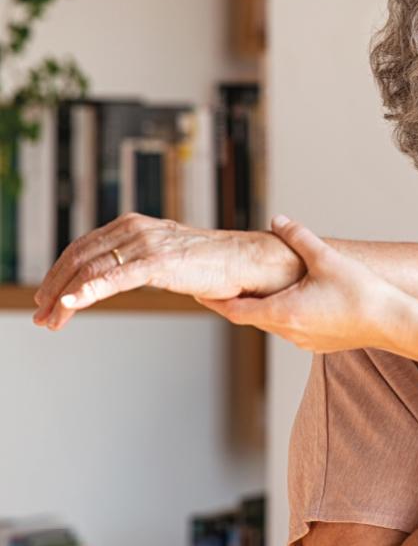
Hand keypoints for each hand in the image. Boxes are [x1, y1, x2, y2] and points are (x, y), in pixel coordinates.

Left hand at [34, 213, 303, 329]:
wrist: (249, 262)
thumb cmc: (214, 265)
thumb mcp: (166, 259)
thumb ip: (140, 262)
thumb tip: (117, 280)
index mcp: (134, 225)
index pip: (82, 248)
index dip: (59, 274)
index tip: (47, 299)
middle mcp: (135, 228)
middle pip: (79, 258)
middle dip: (54, 289)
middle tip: (41, 316)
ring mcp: (147, 243)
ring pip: (90, 270)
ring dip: (65, 298)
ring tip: (52, 321)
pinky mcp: (159, 261)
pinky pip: (115, 278)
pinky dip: (88, 291)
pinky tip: (71, 304)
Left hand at [198, 216, 401, 353]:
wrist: (393, 323)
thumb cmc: (361, 293)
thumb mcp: (326, 258)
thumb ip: (298, 237)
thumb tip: (278, 220)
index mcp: (282, 311)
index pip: (234, 310)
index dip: (214, 301)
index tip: (199, 293)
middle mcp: (288, 331)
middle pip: (252, 317)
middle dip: (238, 301)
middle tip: (225, 286)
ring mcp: (305, 341)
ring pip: (274, 323)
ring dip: (265, 308)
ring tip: (262, 290)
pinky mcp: (320, 344)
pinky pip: (294, 329)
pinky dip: (287, 314)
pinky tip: (299, 300)